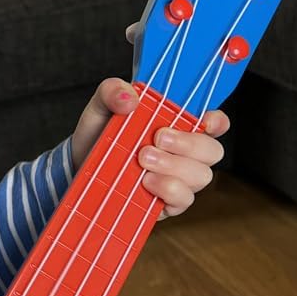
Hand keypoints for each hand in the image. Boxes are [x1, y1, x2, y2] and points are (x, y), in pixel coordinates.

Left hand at [71, 78, 228, 219]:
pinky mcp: (166, 203)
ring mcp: (177, 179)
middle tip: (155, 140)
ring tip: (142, 160)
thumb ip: (112, 91)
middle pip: (213, 152)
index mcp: (178, 125)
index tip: (205, 119)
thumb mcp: (101, 107)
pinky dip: (168, 190)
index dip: (217, 122)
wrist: (79, 166)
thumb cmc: (98, 135)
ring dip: (174, 167)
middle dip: (189, 145)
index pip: (215, 123)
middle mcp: (184, 153)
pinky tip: (145, 183)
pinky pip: (183, 201)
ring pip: (201, 177)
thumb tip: (130, 97)